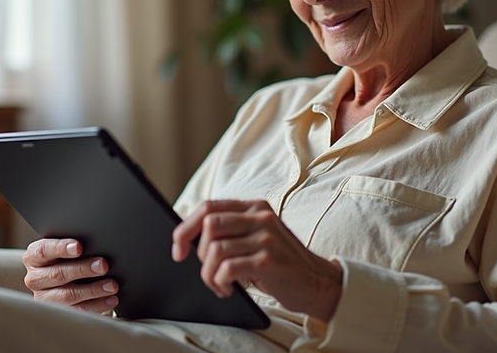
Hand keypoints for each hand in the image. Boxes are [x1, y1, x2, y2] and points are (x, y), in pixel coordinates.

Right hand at [22, 238, 118, 313]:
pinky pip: (78, 310)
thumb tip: (97, 245)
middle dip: (83, 269)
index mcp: (33, 258)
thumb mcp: (62, 249)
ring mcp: (45, 298)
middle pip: (58, 274)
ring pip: (68, 295)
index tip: (79, 247)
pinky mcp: (58, 312)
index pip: (43, 251)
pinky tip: (111, 298)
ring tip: (111, 285)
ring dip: (93, 290)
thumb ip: (74, 247)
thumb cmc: (62, 258)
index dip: (61, 248)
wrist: (57, 277)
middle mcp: (36, 279)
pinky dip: (97, 304)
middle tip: (103, 265)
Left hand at [171, 199, 342, 320]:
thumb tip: (188, 238)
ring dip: (209, 274)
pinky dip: (220, 282)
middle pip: (208, 225)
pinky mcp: (267, 260)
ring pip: (214, 249)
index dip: (185, 228)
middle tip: (209, 271)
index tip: (178, 250)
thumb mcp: (258, 237)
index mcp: (254, 207)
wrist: (318, 282)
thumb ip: (232, 230)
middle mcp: (260, 217)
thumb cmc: (281, 262)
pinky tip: (229, 289)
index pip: (208, 207)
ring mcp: (265, 238)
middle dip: (198, 253)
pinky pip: (227, 268)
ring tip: (219, 284)